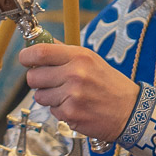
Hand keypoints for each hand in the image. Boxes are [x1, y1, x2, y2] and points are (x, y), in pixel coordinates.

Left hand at [20, 42, 139, 142]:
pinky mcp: (70, 114)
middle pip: (33, 76)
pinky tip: (75, 106)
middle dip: (37, 80)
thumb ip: (64, 51)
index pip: (40, 52)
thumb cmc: (110, 84)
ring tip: (68, 95)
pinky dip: (60, 110)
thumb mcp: (91, 60)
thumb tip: (40, 41)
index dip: (26, 56)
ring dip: (49, 97)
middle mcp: (75, 74)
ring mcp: (72, 95)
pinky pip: (51, 110)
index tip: (25, 58)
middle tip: (51, 81)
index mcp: (79, 56)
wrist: (129, 111)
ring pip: (39, 96)